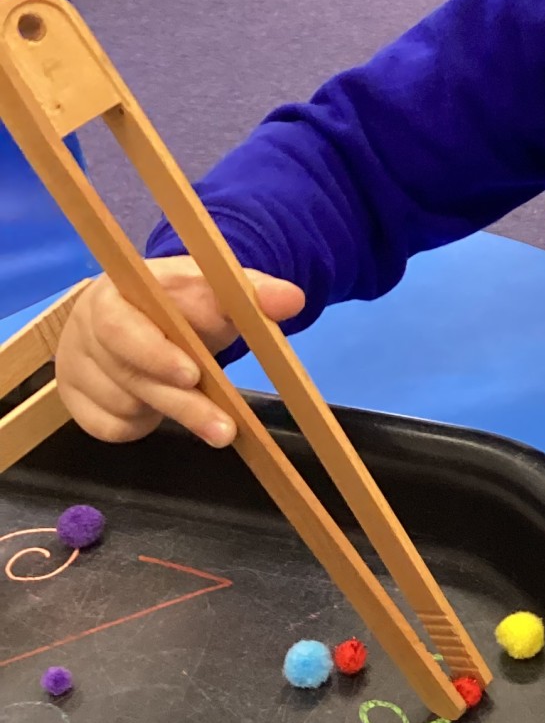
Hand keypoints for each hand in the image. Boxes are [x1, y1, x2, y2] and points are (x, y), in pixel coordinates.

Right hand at [55, 256, 304, 447]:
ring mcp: (73, 366)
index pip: (121, 328)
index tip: (193, 375)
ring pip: (124, 406)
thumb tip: (292, 299)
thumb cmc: (183, 303)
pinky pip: (110, 428)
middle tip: (225, 430)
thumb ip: (252, 293)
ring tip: (191, 395)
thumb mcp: (217, 292)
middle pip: (128, 376)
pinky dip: (140, 425)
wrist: (147, 314)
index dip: (154, 354)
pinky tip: (156, 407)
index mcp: (113, 294)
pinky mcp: (73, 400)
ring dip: (165, 410)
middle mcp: (84, 329)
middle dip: (183, 405)